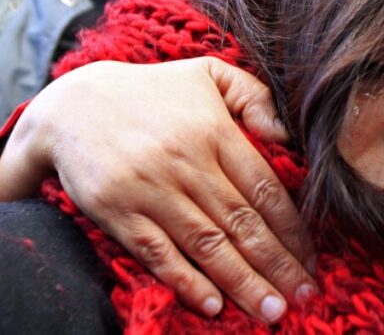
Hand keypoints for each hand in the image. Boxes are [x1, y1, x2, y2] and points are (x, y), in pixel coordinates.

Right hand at [0, 58, 315, 322]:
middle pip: (241, 222)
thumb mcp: (206, 73)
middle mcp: (185, 161)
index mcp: (212, 130)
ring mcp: (149, 188)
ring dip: (242, 282)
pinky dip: (186, 281)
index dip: (292, 228)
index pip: (263, 187)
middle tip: (304, 298)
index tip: (312, 259)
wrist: (71, 104)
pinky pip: (157, 252)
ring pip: (206, 243)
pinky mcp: (117, 210)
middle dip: (277, 264)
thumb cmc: (151, 91)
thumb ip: (255, 96)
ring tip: (271, 311)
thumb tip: (288, 137)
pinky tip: (213, 305)